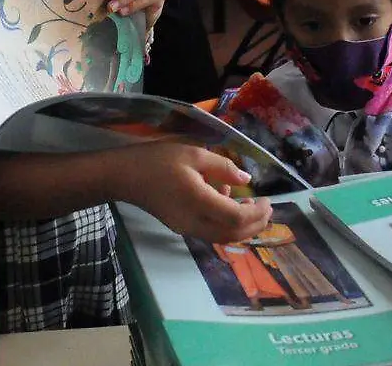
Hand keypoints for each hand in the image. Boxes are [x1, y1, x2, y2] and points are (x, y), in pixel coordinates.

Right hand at [116, 142, 273, 243]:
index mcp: (199, 202)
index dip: (257, 213)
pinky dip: (225, 223)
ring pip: (222, 237)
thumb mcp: (193, 153)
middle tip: (267, 208)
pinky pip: (211, 232)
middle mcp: (194, 222)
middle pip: (233, 234)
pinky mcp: (180, 227)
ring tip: (249, 204)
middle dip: (255, 224)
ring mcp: (186, 228)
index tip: (267, 199)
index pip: (237, 217)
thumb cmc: (157, 160)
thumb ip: (222, 167)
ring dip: (241, 226)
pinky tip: (224, 199)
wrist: (123, 175)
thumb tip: (246, 180)